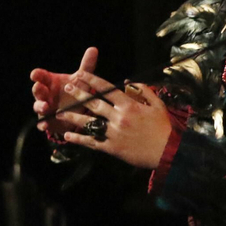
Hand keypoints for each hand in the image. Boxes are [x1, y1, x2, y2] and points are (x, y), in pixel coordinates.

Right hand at [31, 46, 99, 140]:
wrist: (76, 112)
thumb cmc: (75, 92)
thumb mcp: (81, 80)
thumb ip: (86, 66)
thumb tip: (93, 48)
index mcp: (51, 82)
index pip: (41, 76)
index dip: (37, 74)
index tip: (35, 73)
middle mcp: (46, 94)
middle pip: (38, 90)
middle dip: (37, 89)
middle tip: (39, 87)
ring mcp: (45, 107)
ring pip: (38, 106)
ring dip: (40, 106)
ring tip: (45, 107)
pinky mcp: (48, 120)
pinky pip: (43, 123)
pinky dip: (43, 124)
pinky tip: (45, 125)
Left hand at [52, 67, 172, 168]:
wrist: (167, 151)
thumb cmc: (164, 127)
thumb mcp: (158, 105)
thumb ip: (144, 91)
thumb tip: (129, 82)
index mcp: (129, 105)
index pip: (106, 89)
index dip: (92, 80)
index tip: (80, 74)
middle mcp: (118, 117)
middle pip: (94, 103)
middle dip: (78, 94)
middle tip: (67, 88)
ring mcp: (113, 133)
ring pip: (88, 123)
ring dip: (72, 117)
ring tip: (59, 114)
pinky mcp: (111, 147)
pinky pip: (91, 142)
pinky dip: (79, 139)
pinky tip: (68, 136)